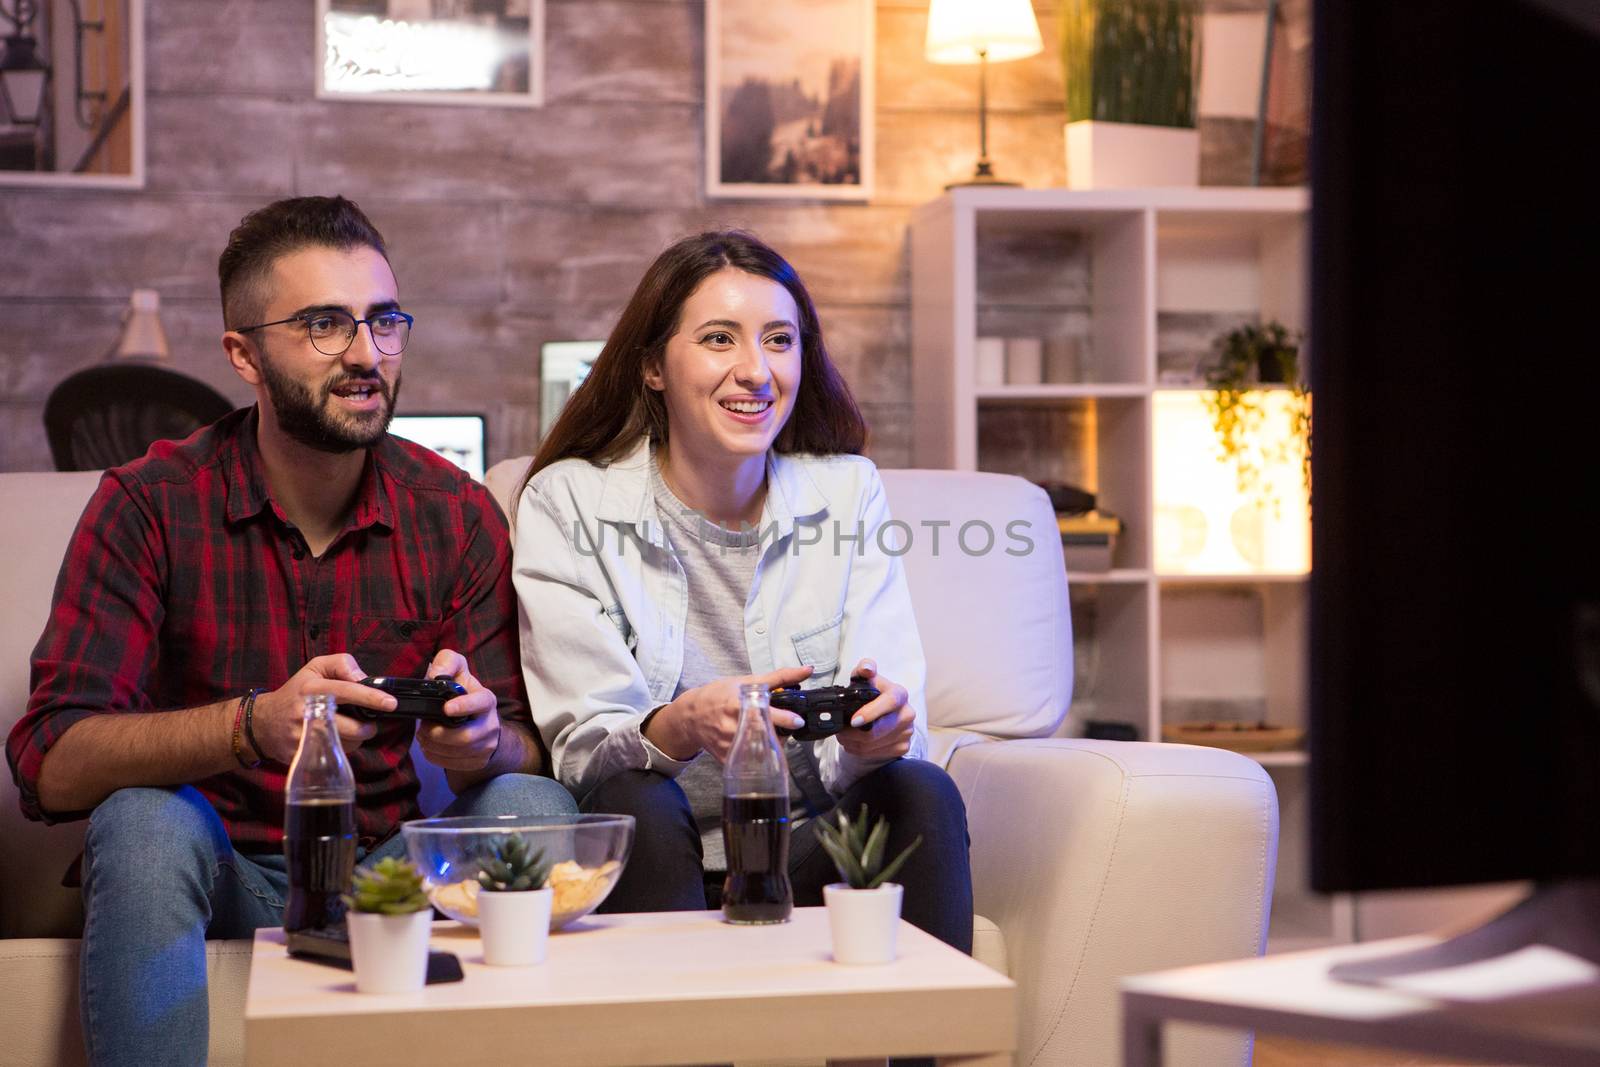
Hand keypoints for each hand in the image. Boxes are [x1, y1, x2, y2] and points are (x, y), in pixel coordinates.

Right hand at [251, 654, 384, 763]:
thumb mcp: (315, 667)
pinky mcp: (302, 754)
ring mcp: (303, 736)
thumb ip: (342, 664)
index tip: (391, 703)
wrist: (263, 722)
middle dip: (368, 728)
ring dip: (356, 739)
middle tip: (369, 724)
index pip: (347, 691)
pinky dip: (342, 748)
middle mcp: (308, 712)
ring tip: (349, 729)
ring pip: (347, 744)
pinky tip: (336, 738)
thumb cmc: (296, 692)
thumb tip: (363, 678)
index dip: (371, 697)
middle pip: (352, 727)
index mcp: (313, 688)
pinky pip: (334, 754)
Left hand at [413, 649, 502, 771]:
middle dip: (438, 734)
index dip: (464, 706)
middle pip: (465, 737)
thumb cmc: (462, 691)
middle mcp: (491, 724)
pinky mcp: (478, 761)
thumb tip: (435, 675)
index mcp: (486, 700)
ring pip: (457, 753)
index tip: (446, 709)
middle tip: (423, 728)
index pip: (480, 704)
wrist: (478, 719)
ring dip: (433, 746)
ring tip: (423, 736)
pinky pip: (453, 764)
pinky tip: (430, 747)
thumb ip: (446, 662)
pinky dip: (435, 757)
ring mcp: (487, 745)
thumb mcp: (457, 669)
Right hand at [647, 666, 812, 762]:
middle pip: (767, 736)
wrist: (691, 716)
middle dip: (782, 734)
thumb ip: (779, 678)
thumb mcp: (746, 681)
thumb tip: (807, 670)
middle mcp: (734, 726)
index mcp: (739, 705)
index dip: (785, 719)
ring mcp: (730, 745)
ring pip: (761, 752)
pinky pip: (750, 761)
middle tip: (785, 728)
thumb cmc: (718, 695)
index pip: (766, 714)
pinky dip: (759, 754)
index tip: (798, 721)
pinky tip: (756, 744)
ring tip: (769, 734)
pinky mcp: (727, 759)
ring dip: (772, 745)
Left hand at [835, 659, 913, 760]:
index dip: (871, 713)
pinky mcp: (903, 747)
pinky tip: (855, 742)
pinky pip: (876, 754)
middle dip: (853, 733)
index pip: (890, 703)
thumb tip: (866, 669)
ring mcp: (907, 732)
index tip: (854, 720)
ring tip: (845, 735)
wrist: (885, 711)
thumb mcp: (865, 678)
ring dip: (853, 742)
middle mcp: (908, 713)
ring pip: (874, 745)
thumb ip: (864, 668)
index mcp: (900, 694)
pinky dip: (860, 750)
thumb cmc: (873, 693)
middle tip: (840, 730)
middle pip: (878, 731)